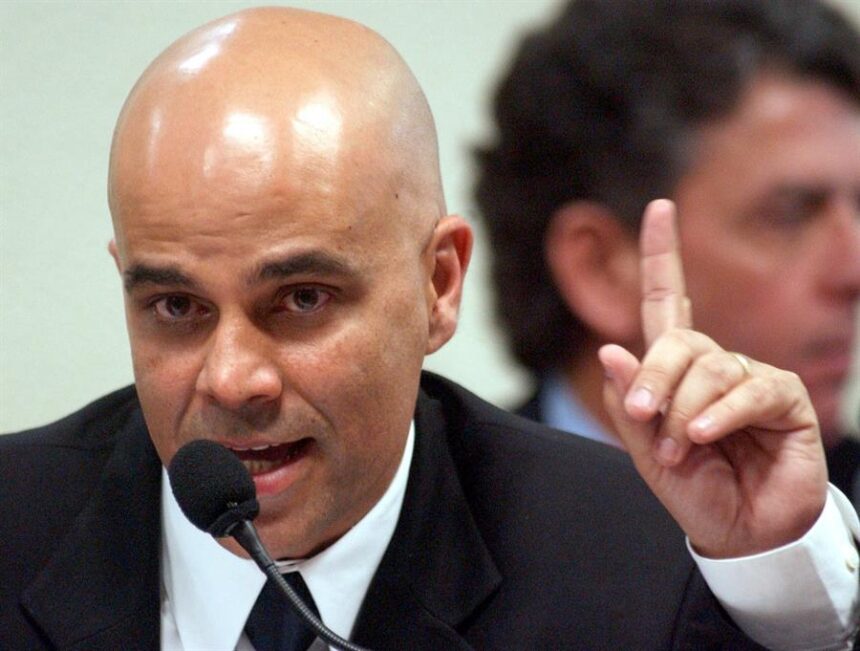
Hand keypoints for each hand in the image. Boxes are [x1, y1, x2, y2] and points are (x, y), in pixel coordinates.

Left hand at [599, 199, 826, 557]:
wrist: (740, 532)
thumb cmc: (696, 489)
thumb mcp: (647, 451)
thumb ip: (631, 404)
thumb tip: (611, 349)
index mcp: (676, 371)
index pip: (666, 302)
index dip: (662, 256)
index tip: (660, 208)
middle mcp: (713, 365)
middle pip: (678, 341)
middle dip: (656, 378)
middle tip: (647, 419)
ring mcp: (750, 378)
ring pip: (710, 368)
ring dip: (687, 412)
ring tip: (684, 449)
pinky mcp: (784, 398)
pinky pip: (749, 389)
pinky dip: (722, 413)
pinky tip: (708, 436)